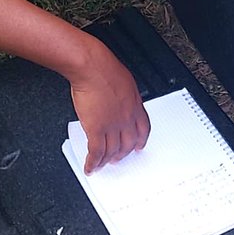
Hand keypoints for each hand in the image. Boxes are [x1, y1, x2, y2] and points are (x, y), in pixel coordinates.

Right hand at [69, 40, 150, 172]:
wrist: (92, 67)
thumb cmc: (105, 67)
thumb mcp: (125, 81)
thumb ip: (126, 94)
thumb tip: (122, 98)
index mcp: (135, 105)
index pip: (143, 129)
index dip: (140, 140)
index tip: (138, 145)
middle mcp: (126, 118)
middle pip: (128, 143)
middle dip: (123, 153)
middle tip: (118, 158)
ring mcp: (112, 125)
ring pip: (112, 151)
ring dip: (107, 160)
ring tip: (102, 164)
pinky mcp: (96, 129)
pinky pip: (96, 152)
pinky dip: (93, 162)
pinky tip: (90, 167)